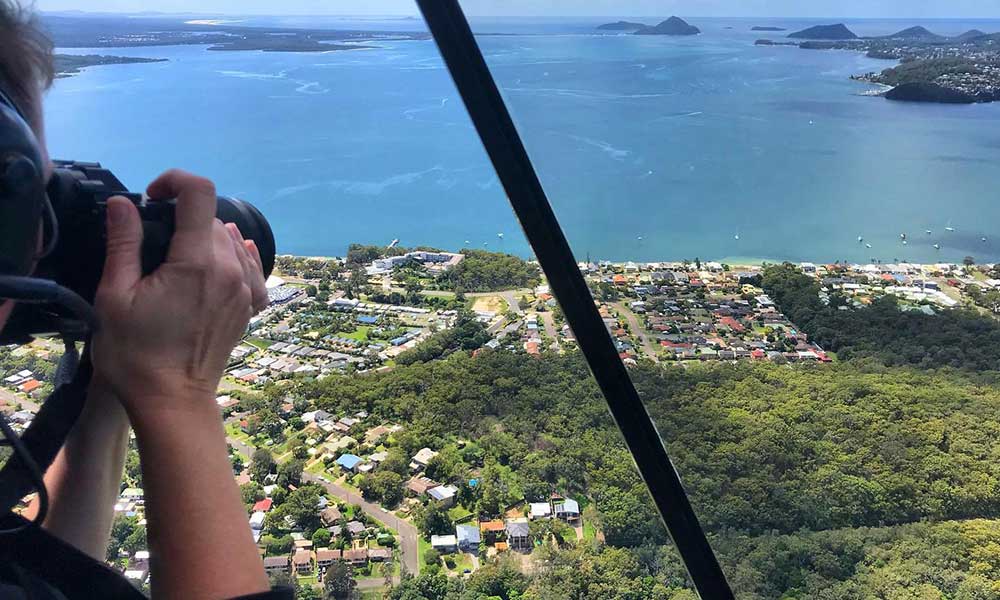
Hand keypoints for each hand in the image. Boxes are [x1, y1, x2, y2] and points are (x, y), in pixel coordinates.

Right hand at [91, 169, 267, 425]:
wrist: (171, 401)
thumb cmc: (136, 356)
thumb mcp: (115, 296)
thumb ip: (123, 243)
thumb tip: (122, 204)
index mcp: (196, 263)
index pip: (200, 193)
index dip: (173, 182)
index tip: (151, 197)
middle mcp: (230, 271)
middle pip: (212, 219)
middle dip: (182, 217)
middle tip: (153, 239)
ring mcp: (245, 289)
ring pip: (231, 240)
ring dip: (205, 237)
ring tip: (176, 256)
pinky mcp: (249, 306)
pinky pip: (251, 267)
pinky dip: (235, 257)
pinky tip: (221, 260)